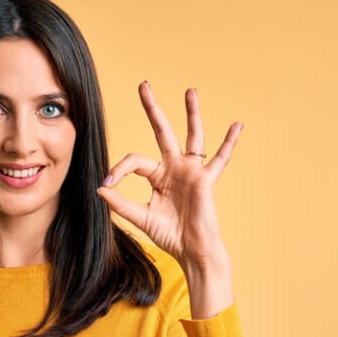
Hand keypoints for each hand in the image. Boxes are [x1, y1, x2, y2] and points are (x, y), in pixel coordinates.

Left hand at [97, 82, 238, 316]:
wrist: (191, 251)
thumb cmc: (170, 235)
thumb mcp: (141, 217)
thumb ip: (120, 203)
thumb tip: (100, 188)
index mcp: (158, 176)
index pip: (135, 161)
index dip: (120, 168)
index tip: (108, 182)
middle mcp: (174, 168)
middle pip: (163, 131)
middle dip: (153, 109)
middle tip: (143, 85)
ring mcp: (191, 171)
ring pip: (193, 136)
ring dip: (191, 113)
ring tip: (190, 91)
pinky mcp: (205, 180)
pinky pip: (220, 159)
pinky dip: (229, 143)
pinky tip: (237, 125)